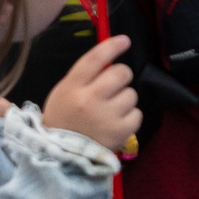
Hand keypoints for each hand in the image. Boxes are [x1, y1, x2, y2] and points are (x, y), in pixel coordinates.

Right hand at [42, 33, 140, 151]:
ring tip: (110, 111)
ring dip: (124, 99)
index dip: (112, 46)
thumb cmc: (64, 119)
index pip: (95, 59)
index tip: (125, 41)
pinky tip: (116, 123)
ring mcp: (106, 116)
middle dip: (121, 76)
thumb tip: (110, 58)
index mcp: (72, 87)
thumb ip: (84, 76)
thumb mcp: (64, 93)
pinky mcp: (120, 131)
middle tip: (113, 86)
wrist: (61, 157)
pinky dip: (130, 117)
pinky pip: (137, 113)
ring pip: (131, 93)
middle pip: (121, 73)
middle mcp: (90, 99)